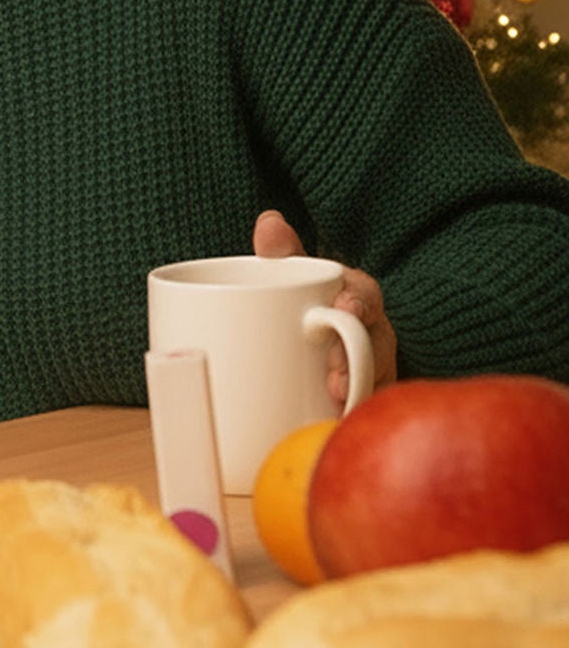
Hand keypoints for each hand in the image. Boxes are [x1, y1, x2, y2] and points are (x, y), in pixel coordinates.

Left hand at [252, 209, 397, 404]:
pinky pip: (366, 414)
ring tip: (334, 399)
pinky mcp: (362, 408)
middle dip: (357, 356)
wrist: (297, 361)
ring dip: (359, 392)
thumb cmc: (300, 312)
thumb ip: (283, 255)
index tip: (344, 307)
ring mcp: (372, 374)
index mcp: (353, 302)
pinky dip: (352, 421)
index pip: (364, 295)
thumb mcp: (289, 283)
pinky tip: (337, 427)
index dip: (357, 300)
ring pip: (377, 382)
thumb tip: (270, 220)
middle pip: (376, 344)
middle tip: (333, 372)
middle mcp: (370, 337)